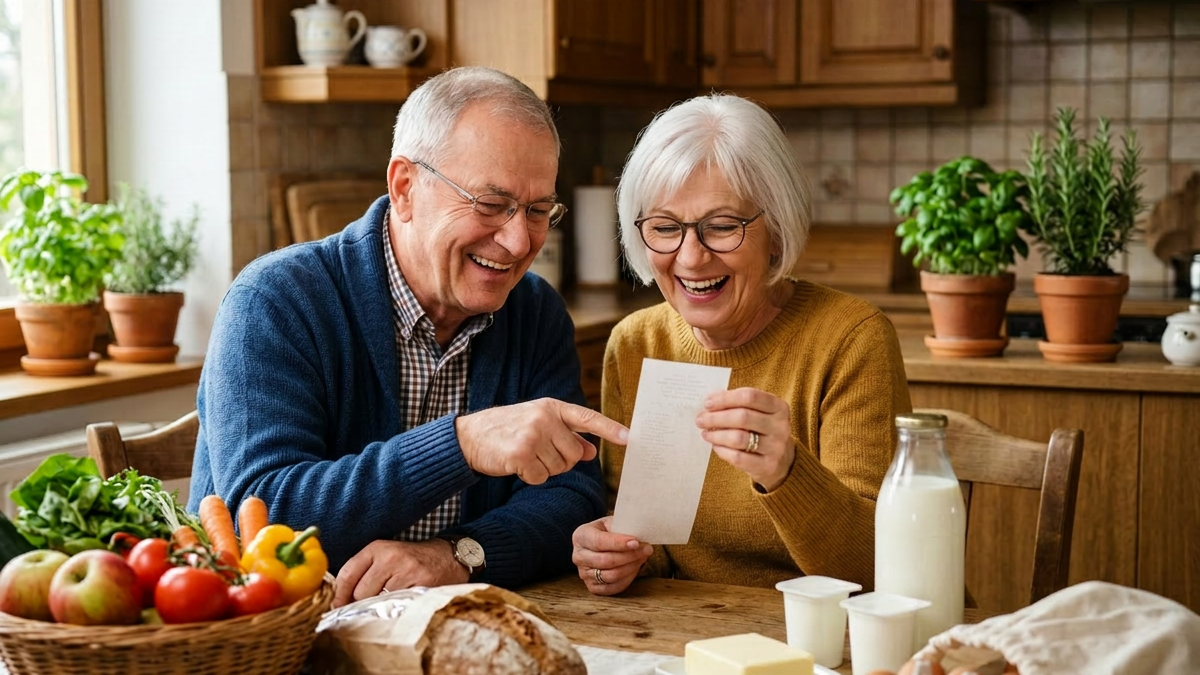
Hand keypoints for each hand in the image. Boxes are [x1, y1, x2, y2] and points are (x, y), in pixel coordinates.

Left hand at [332, 539, 466, 607]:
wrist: (448, 557)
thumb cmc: (411, 560)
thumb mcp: (386, 556)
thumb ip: (363, 572)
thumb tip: (339, 601)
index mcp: (377, 548)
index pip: (347, 574)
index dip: (339, 595)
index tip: (338, 607)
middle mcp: (390, 557)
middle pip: (360, 592)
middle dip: (361, 603)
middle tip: (369, 606)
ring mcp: (406, 571)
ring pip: (378, 602)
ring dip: (379, 608)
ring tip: (388, 603)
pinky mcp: (421, 585)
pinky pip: (397, 606)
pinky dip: (396, 610)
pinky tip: (401, 604)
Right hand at [456, 398, 629, 484]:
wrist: (470, 436)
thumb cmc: (508, 430)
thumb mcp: (539, 425)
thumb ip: (567, 436)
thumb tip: (591, 451)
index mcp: (552, 407)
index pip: (587, 418)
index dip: (610, 429)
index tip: (630, 438)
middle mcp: (544, 418)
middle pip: (574, 454)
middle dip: (562, 460)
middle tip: (540, 453)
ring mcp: (532, 435)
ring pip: (558, 467)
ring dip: (544, 469)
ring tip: (525, 456)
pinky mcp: (520, 454)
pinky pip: (540, 477)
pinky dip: (531, 477)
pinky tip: (517, 465)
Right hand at [572, 516, 651, 595]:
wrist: (598, 543)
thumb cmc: (607, 531)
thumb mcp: (611, 522)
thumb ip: (622, 527)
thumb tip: (640, 538)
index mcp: (581, 536)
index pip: (599, 542)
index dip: (619, 543)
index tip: (636, 542)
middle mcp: (578, 556)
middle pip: (606, 561)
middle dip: (630, 556)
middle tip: (647, 549)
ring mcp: (584, 574)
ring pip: (611, 576)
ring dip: (631, 567)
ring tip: (642, 557)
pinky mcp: (592, 587)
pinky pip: (613, 587)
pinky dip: (627, 579)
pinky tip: (635, 568)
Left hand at [696, 387, 795, 491]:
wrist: (782, 462)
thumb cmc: (762, 431)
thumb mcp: (759, 413)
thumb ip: (738, 405)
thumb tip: (711, 401)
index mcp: (779, 407)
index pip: (750, 396)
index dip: (725, 398)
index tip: (708, 403)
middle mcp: (780, 426)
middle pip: (743, 417)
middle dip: (716, 417)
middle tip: (700, 420)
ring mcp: (776, 447)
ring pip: (738, 438)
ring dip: (717, 435)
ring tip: (705, 433)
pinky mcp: (768, 466)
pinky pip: (738, 457)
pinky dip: (722, 450)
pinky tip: (716, 446)